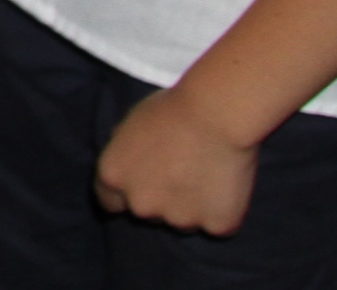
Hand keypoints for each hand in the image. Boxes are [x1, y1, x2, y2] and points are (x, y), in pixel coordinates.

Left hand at [94, 83, 258, 233]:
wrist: (216, 115)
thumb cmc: (172, 110)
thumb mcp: (129, 126)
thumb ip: (124, 153)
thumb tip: (128, 165)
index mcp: (112, 177)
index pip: (110, 201)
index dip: (127, 193)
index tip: (143, 184)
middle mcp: (140, 205)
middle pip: (147, 212)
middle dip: (160, 199)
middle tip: (181, 172)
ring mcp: (178, 220)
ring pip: (184, 221)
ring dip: (191, 206)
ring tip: (207, 173)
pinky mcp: (214, 227)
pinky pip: (217, 223)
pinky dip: (221, 210)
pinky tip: (227, 183)